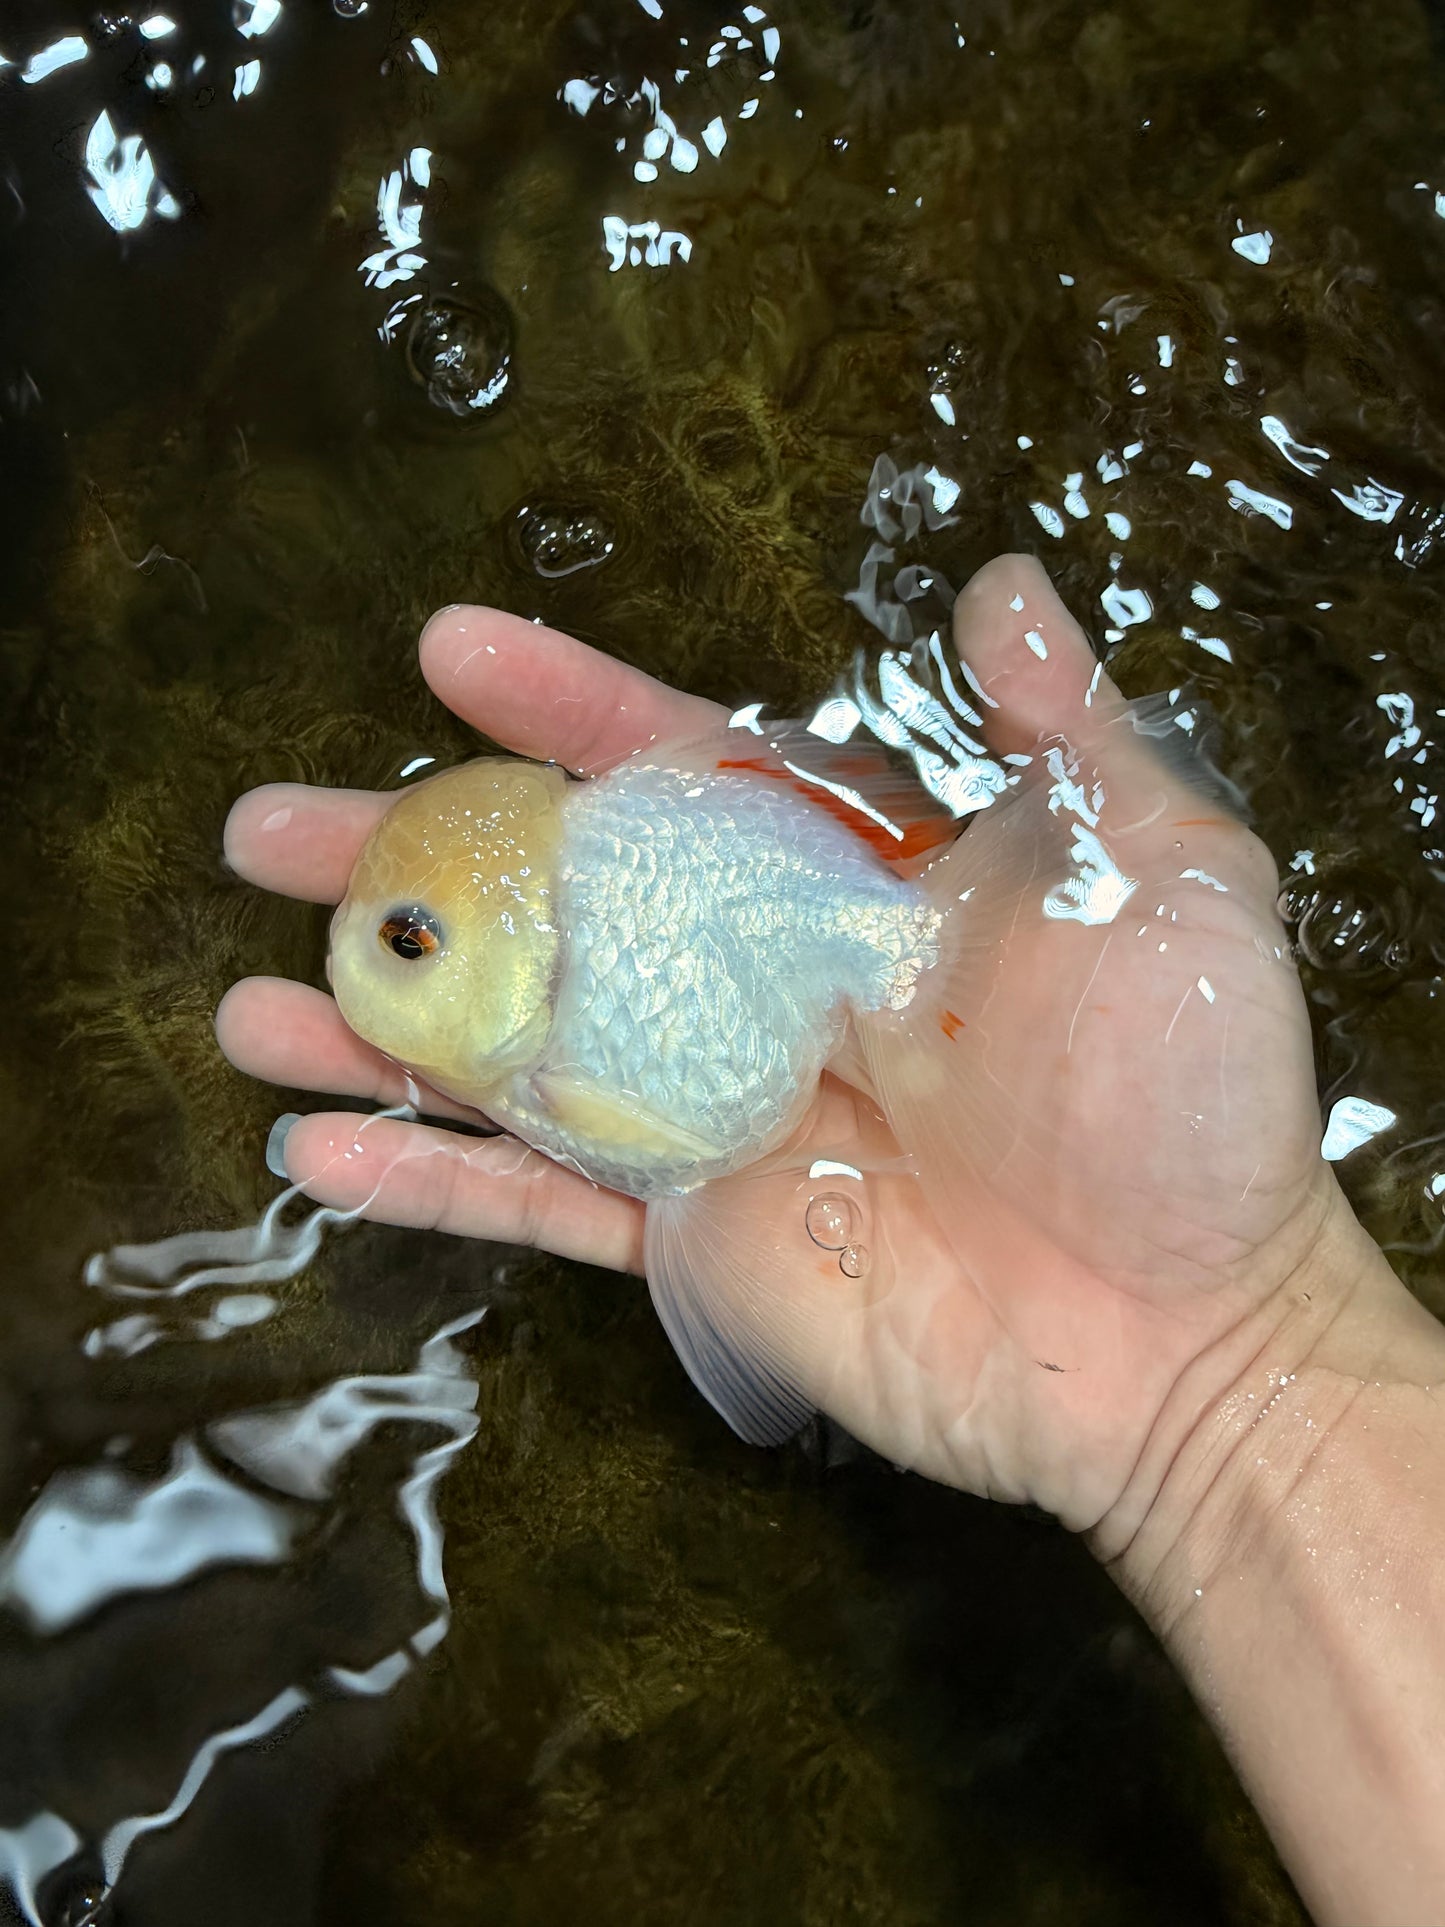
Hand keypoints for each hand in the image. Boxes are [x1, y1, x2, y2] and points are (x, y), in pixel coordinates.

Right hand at [218, 556, 1347, 1530]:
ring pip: (511, 1054)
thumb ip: (1064, 734)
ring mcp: (713, 1115)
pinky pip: (536, 1204)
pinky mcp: (695, 1238)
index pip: (679, 770)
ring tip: (247, 1001)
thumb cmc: (1188, 1096)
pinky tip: (320, 1158)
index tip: (447, 648)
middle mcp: (756, 987)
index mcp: (846, 884)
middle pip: (550, 904)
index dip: (563, 709)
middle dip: (409, 862)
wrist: (1190, 1329)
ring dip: (377, 1027)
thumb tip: (1006, 584)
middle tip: (265, 826)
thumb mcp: (1160, 872)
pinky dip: (428, 1186)